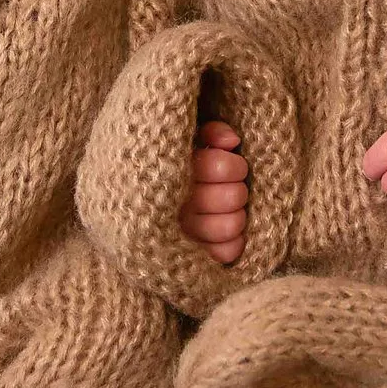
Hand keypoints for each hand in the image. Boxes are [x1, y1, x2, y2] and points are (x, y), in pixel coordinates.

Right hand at [180, 120, 248, 264]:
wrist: (147, 197)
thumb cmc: (181, 165)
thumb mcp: (191, 140)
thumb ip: (211, 132)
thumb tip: (231, 141)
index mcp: (175, 172)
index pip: (219, 166)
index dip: (235, 166)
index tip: (231, 164)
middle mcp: (177, 204)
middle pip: (231, 196)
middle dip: (238, 189)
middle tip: (232, 187)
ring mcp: (184, 232)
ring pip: (230, 226)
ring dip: (238, 215)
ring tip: (230, 210)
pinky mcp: (194, 255)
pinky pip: (225, 253)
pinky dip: (233, 242)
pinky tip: (228, 233)